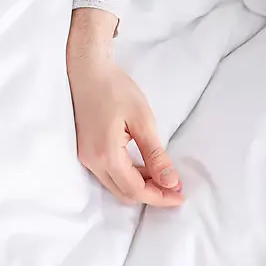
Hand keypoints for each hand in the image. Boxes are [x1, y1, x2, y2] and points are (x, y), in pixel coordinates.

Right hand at [67, 10, 182, 206]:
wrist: (87, 69)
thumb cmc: (115, 88)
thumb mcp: (142, 120)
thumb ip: (155, 155)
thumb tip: (170, 183)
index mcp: (106, 154)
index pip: (135, 190)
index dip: (159, 197)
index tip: (180, 196)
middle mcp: (91, 161)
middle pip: (124, 193)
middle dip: (151, 195)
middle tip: (174, 188)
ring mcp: (85, 157)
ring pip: (114, 186)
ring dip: (139, 186)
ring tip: (162, 177)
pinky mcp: (84, 150)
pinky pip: (107, 174)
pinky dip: (127, 176)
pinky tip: (143, 166)